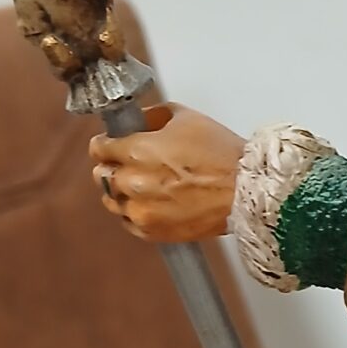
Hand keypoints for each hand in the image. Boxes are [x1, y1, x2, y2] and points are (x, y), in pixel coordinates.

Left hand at [89, 104, 244, 243]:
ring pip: (112, 200)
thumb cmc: (224, 155)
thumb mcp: (188, 118)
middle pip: (101, 175)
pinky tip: (157, 203)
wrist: (249, 192)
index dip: (106, 143)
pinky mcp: (152, 232)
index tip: (112, 145)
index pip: (97, 148)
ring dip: (123, 192)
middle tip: (134, 165)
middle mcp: (133, 182)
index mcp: (136, 150)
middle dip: (114, 167)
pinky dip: (138, 212)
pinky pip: (129, 222)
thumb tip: (136, 120)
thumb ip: (153, 115)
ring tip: (147, 186)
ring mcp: (141, 210)